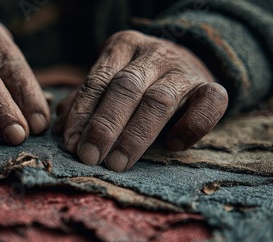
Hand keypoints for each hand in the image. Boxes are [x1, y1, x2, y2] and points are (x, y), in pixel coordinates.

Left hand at [56, 30, 227, 171]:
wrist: (186, 65)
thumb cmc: (138, 81)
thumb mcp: (109, 83)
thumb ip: (86, 101)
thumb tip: (61, 126)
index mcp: (122, 47)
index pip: (98, 80)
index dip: (83, 113)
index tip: (72, 144)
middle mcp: (153, 53)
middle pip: (126, 87)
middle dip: (105, 125)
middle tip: (90, 156)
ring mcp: (183, 69)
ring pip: (159, 100)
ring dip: (135, 135)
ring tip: (117, 163)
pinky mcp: (211, 86)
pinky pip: (208, 103)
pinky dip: (191, 126)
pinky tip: (173, 145)